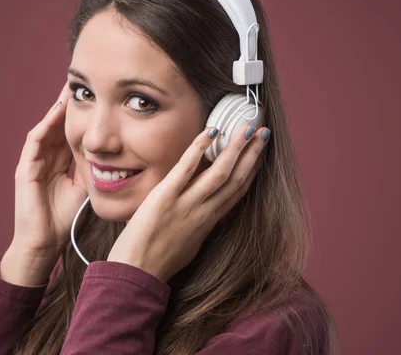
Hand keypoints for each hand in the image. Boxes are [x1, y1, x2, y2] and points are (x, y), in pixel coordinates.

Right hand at [11, 82, 87, 255]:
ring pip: (47, 127)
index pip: (72, 132)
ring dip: (58, 108)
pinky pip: (35, 141)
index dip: (83, 115)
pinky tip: (57, 112)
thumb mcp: (84, 188)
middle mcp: (45, 157)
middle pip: (59, 124)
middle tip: (83, 82)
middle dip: (70, 104)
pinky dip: (46, 126)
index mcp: (59, 162)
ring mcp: (33, 161)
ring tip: (70, 89)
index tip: (98, 97)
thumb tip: (114, 156)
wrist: (43, 243)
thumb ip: (93, 170)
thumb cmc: (63, 218)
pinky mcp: (25, 169)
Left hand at [107, 125, 269, 282]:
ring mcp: (186, 204)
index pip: (237, 191)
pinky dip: (199, 148)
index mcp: (209, 222)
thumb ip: (199, 226)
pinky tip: (211, 131)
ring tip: (246, 128)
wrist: (138, 273)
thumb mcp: (189, 245)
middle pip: (235, 178)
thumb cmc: (159, 261)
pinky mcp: (165, 197)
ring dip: (235, 148)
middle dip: (251, 154)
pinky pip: (186, 168)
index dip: (252, 170)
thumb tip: (206, 215)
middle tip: (262, 132)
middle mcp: (203, 212)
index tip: (260, 154)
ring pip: (219, 172)